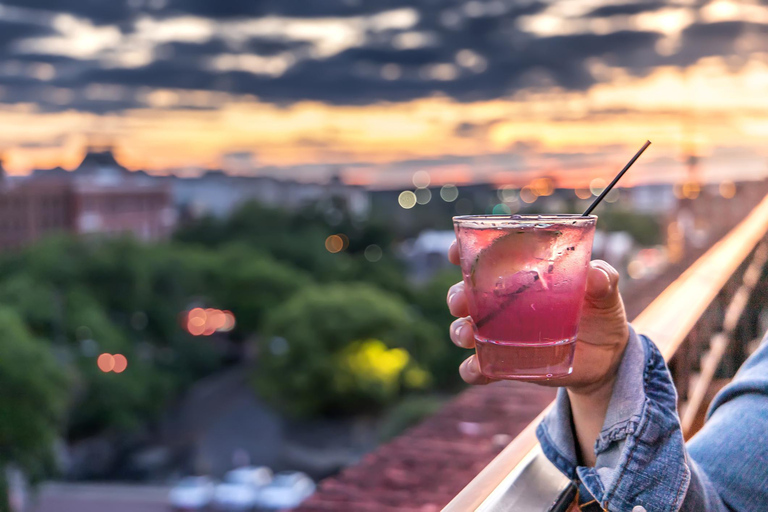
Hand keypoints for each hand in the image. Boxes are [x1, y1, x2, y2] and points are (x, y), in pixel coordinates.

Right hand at [446, 240, 629, 395]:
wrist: (607, 357)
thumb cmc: (599, 312)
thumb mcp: (605, 292)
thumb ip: (603, 278)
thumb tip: (595, 274)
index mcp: (518, 274)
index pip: (483, 257)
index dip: (462, 251)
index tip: (455, 252)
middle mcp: (500, 302)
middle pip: (464, 293)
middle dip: (456, 295)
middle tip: (462, 302)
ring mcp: (499, 333)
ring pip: (463, 328)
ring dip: (459, 330)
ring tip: (469, 334)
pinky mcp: (504, 363)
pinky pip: (477, 367)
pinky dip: (472, 369)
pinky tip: (479, 369)